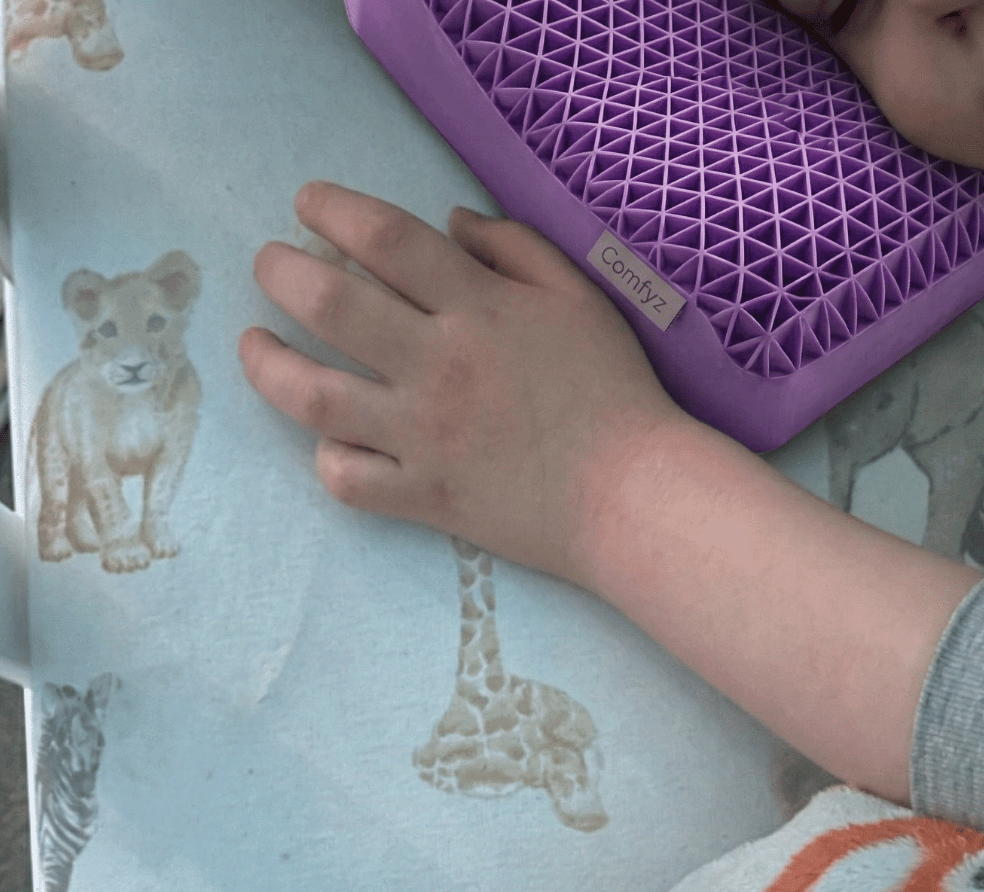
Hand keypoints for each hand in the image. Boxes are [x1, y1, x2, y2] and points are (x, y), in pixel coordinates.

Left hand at [239, 182, 681, 583]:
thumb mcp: (580, 297)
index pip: (385, 238)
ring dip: (267, 364)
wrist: (630, 495)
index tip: (306, 203)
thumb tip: (449, 221)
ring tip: (254, 345)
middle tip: (268, 265)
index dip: (333, 209)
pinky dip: (328, 456)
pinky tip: (328, 439)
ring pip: (313, 396)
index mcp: (479, 309)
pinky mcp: (423, 497)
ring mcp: (422, 437)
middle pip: (329, 304)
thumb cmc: (613, 391)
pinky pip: (348, 478)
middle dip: (280, 272)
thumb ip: (515, 248)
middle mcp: (437, 366)